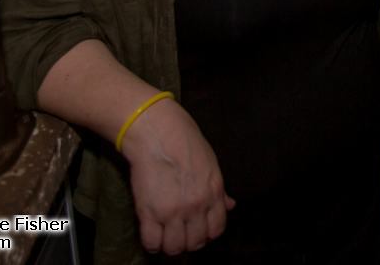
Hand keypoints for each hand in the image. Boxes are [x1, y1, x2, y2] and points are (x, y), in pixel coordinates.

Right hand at [121, 99, 235, 253]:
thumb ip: (219, 190)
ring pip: (174, 247)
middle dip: (187, 241)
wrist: (158, 131)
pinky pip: (152, 242)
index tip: (196, 230)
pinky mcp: (149, 211)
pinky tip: (151, 233)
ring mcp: (173, 211)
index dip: (206, 234)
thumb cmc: (184, 142)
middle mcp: (196, 206)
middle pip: (195, 242)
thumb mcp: (210, 164)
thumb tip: (230, 205)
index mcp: (213, 193)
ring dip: (169, 244)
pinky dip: (151, 243)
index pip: (216, 229)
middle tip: (178, 232)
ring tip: (164, 234)